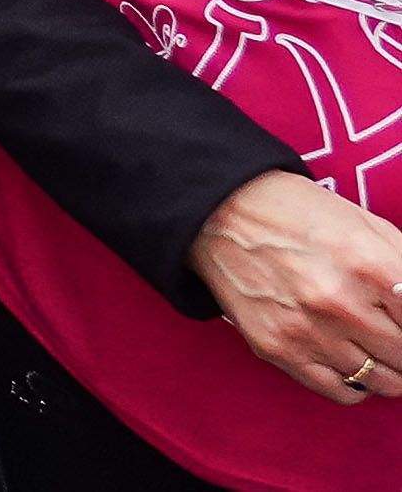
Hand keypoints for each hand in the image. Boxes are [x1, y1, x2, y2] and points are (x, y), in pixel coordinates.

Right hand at [194, 169, 401, 403]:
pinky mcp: (279, 350)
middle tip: (394, 333)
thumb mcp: (369, 226)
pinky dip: (359, 385)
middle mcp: (340, 303)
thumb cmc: (300, 215)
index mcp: (370, 266)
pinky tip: (355, 363)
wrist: (220, 212)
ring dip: (390, 369)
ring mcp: (308, 331)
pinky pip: (341, 392)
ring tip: (380, 349)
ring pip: (382, 381)